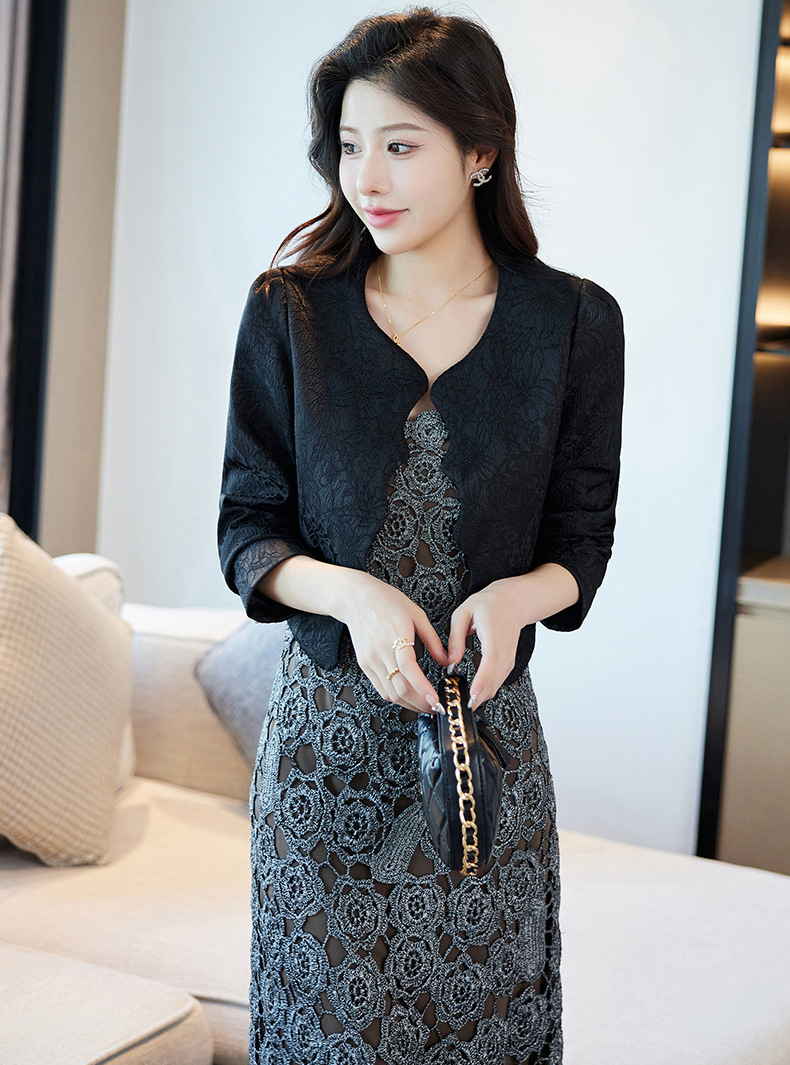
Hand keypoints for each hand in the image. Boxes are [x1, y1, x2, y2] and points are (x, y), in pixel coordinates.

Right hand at [339, 571, 451, 714]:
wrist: (355, 598)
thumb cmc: (386, 601)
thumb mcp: (417, 614)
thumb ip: (433, 640)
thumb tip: (446, 660)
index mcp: (396, 636)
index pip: (409, 669)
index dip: (423, 688)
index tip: (435, 700)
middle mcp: (380, 652)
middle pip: (400, 688)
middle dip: (420, 703)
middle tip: (436, 707)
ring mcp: (370, 661)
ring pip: (390, 693)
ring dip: (409, 704)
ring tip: (425, 705)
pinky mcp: (364, 665)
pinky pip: (381, 689)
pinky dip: (396, 697)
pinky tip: (408, 696)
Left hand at [445, 578, 524, 710]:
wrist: (514, 602)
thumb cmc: (490, 604)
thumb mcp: (464, 612)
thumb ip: (455, 637)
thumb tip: (450, 660)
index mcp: (494, 636)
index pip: (490, 664)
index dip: (481, 684)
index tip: (471, 697)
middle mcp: (504, 651)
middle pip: (494, 681)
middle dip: (477, 697)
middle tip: (458, 705)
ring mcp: (508, 659)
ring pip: (496, 686)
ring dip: (480, 696)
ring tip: (463, 702)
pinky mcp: (508, 664)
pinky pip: (497, 682)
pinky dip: (485, 690)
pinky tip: (473, 693)